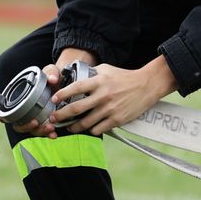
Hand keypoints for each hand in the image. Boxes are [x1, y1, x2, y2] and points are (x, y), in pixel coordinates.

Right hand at [11, 48, 98, 137]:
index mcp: (21, 99)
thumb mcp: (51, 71)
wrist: (65, 82)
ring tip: (50, 128)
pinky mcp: (46, 123)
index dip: (4, 117)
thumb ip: (51, 72)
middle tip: (36, 122)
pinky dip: (48, 134)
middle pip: (19, 125)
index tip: (11, 119)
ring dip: (39, 131)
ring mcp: (35, 118)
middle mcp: (26, 111)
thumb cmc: (52, 76)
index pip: (6, 111)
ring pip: (32, 130)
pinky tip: (54, 134)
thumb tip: (53, 79)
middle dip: (27, 127)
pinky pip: (44, 132)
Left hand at [50, 57, 176, 137]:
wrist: (146, 86)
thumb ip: (91, 73)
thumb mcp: (106, 69)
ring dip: (75, 127)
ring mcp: (110, 109)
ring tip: (70, 127)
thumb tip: (76, 77)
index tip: (53, 99)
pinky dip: (91, 130)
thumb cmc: (124, 77)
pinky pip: (99, 129)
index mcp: (99, 82)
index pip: (76, 88)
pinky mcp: (117, 119)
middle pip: (77, 108)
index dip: (62, 94)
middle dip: (62, 115)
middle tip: (54, 119)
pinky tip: (89, 128)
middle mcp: (103, 96)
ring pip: (86, 122)